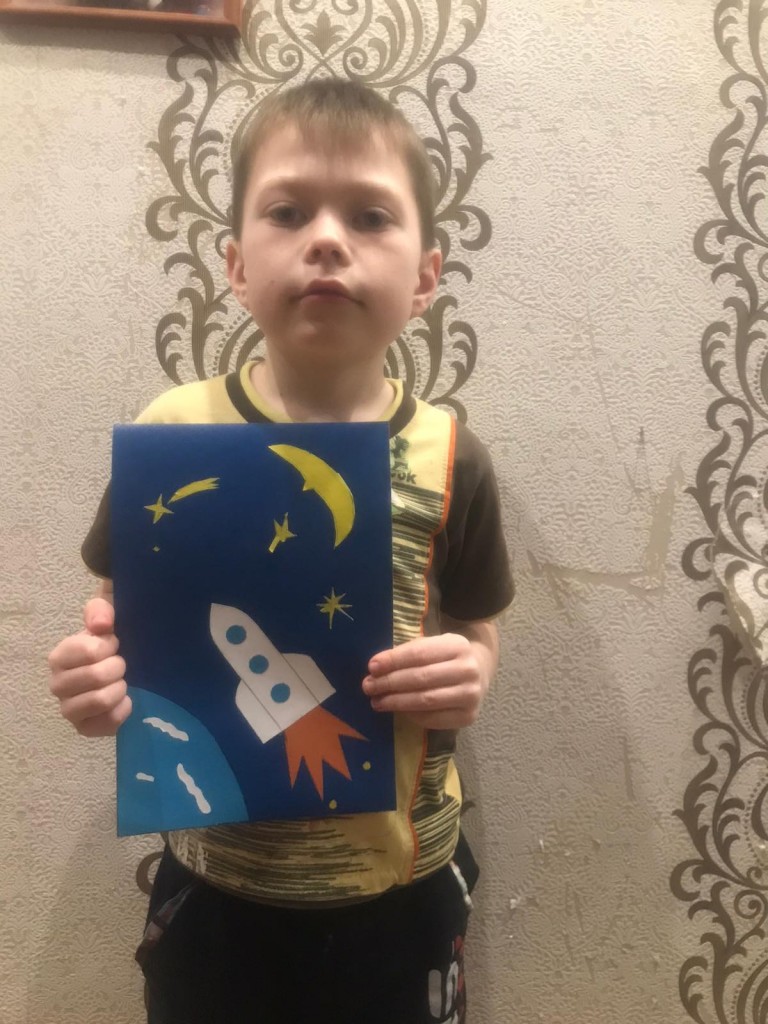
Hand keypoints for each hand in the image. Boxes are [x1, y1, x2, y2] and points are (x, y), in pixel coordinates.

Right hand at [48, 593, 130, 736]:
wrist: (120, 672)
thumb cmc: (109, 644)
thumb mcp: (106, 618)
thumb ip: (101, 610)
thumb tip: (102, 625)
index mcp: (59, 657)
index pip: (90, 652)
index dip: (109, 646)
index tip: (113, 644)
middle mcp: (57, 684)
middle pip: (96, 676)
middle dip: (117, 667)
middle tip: (120, 665)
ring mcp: (69, 709)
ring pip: (100, 700)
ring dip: (119, 688)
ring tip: (121, 682)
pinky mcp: (84, 728)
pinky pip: (108, 722)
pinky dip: (123, 709)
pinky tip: (125, 700)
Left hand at [362, 626, 495, 729]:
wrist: (480, 670)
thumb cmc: (446, 657)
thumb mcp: (432, 646)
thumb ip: (407, 654)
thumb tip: (375, 669)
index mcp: (457, 645)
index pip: (419, 654)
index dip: (393, 661)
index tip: (371, 667)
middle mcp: (468, 670)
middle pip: (421, 678)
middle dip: (390, 683)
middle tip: (368, 686)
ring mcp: (471, 695)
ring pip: (426, 700)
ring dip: (396, 702)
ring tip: (377, 701)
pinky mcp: (468, 716)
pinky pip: (433, 719)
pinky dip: (411, 715)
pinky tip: (397, 710)